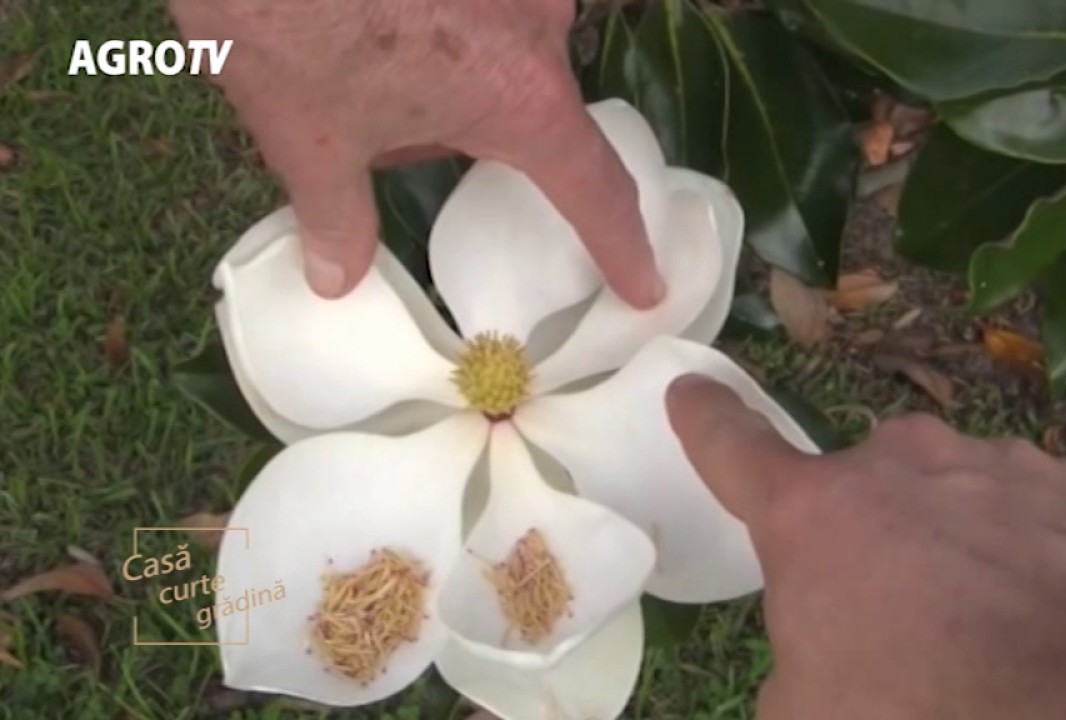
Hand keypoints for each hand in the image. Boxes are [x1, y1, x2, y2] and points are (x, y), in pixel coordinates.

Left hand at [169, 0, 662, 303]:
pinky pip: (488, 5)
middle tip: (393, 125)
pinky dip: (443, 23)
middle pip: (535, 110)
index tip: (646, 286)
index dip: (622, 246)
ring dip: (451, 68)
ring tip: (364, 58)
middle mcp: (542, 28)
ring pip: (505, 49)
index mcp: (519, 96)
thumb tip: (338, 279)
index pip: (594, 189)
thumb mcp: (310, 137)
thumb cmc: (291, 25)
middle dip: (475, 130)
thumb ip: (338, 215)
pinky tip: (382, 19)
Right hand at [666, 376, 1065, 718]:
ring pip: (958, 495)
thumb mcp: (808, 715)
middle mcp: (899, 464)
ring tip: (993, 621)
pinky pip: (1040, 512)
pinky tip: (1057, 607)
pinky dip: (1038, 549)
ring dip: (960, 541)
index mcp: (813, 515)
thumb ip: (794, 665)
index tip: (691, 389)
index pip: (733, 446)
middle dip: (874, 536)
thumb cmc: (921, 707)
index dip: (706, 418)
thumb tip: (818, 661)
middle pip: (865, 488)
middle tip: (903, 612)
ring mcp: (999, 464)